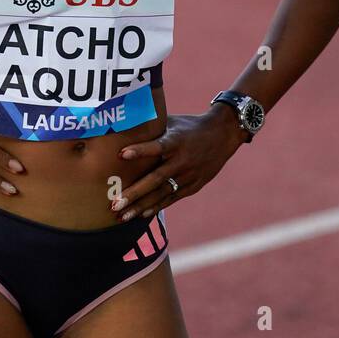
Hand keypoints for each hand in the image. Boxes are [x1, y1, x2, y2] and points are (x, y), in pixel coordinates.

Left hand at [111, 105, 245, 221]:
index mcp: (177, 140)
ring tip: (122, 216)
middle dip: (134, 193)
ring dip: (141, 206)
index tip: (121, 154)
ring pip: (162, 193)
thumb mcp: (173, 121)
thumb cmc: (190, 125)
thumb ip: (152, 127)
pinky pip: (172, 198)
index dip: (140, 150)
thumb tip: (124, 123)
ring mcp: (189, 175)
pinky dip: (157, 206)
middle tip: (114, 204)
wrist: (224, 134)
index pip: (157, 145)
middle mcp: (183, 160)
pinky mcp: (194, 185)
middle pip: (156, 178)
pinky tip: (141, 215)